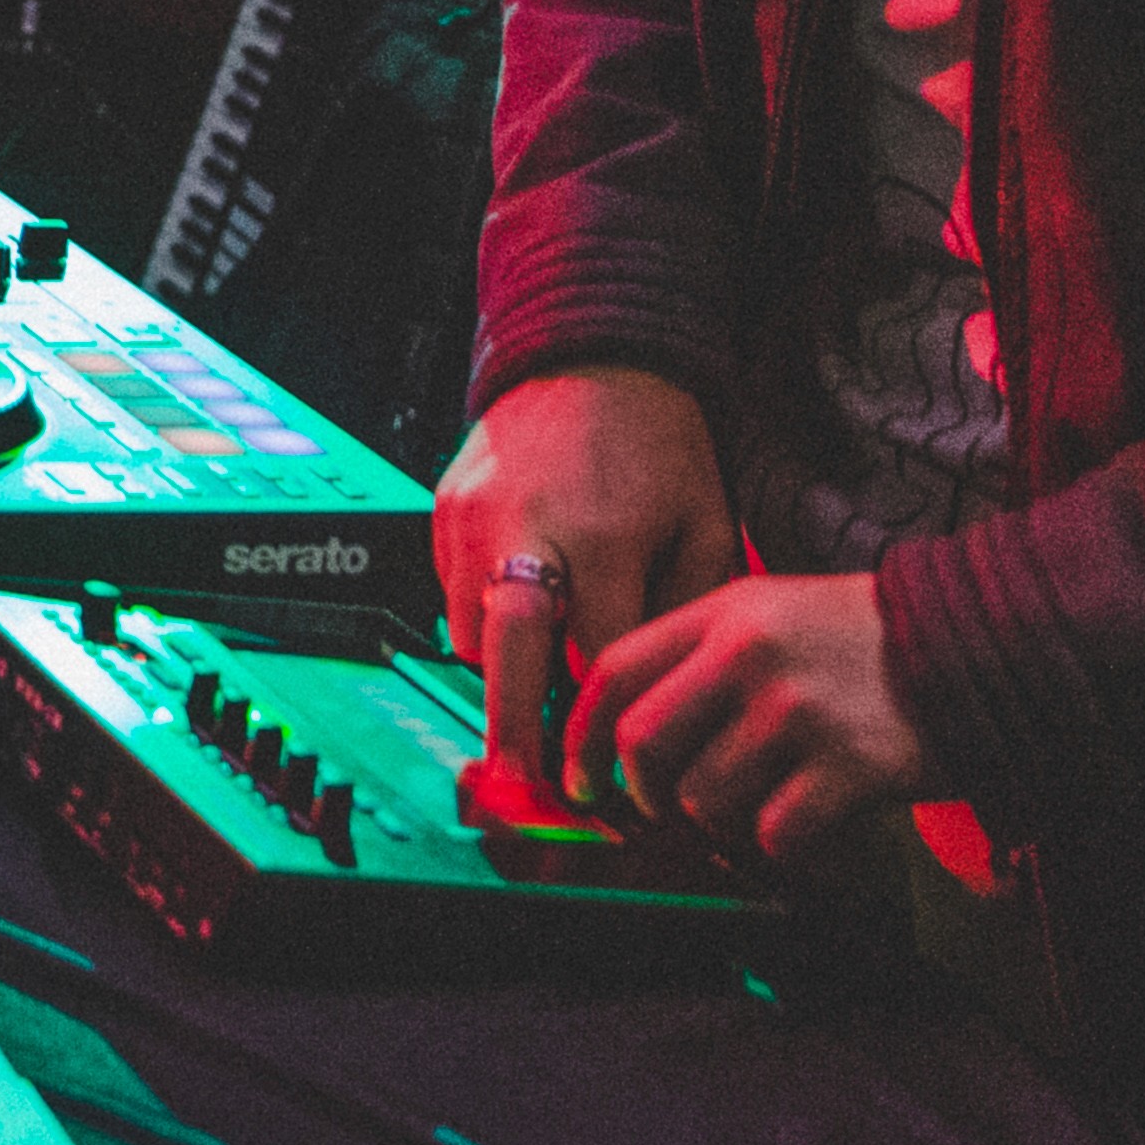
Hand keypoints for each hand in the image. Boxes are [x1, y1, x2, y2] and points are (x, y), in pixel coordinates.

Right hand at [435, 365, 740, 792]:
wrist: (588, 357)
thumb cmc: (657, 446)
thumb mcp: (704, 525)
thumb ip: (683, 614)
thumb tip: (667, 695)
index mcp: (601, 537)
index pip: (597, 659)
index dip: (610, 719)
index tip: (621, 767)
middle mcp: (524, 531)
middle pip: (506, 659)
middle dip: (517, 733)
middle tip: (530, 786)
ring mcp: (470, 521)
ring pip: (471, 633)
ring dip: (503, 672)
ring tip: (539, 698)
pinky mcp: (440, 512)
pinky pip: (453, 594)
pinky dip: (484, 620)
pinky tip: (524, 622)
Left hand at [571, 574, 939, 869]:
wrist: (984, 642)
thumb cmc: (866, 638)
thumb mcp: (775, 611)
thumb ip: (703, 654)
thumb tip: (626, 727)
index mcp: (724, 611)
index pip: (614, 671)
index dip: (581, 733)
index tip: (579, 775)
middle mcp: (750, 655)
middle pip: (643, 743)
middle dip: (641, 792)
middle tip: (661, 809)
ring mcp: (798, 710)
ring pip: (703, 798)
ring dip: (721, 820)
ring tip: (761, 801)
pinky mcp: (848, 765)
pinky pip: (774, 832)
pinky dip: (782, 843)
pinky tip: (808, 822)